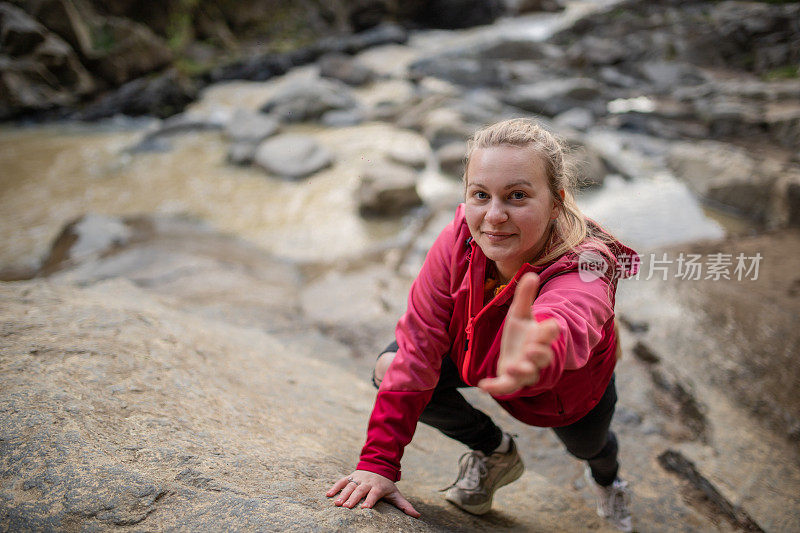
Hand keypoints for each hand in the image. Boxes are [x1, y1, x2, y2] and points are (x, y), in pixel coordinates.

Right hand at [326, 470, 419, 517]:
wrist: (378, 465)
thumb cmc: (386, 484)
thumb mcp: (395, 493)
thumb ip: (404, 505)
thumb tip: (417, 516)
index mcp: (378, 486)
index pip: (374, 493)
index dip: (370, 500)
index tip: (365, 508)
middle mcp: (367, 482)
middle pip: (360, 490)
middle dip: (353, 498)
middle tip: (346, 507)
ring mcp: (358, 478)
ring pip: (350, 486)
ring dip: (342, 495)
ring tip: (336, 504)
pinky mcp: (351, 476)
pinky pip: (341, 481)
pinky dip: (335, 487)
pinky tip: (328, 495)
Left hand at [478, 273, 559, 395]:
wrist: (515, 354)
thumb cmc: (521, 333)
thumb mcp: (519, 313)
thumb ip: (525, 296)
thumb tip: (530, 273)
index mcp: (540, 337)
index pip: (550, 333)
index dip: (550, 330)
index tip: (551, 324)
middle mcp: (535, 355)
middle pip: (543, 356)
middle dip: (539, 353)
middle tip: (532, 349)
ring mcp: (525, 369)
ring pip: (529, 374)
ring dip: (522, 371)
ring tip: (513, 366)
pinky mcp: (511, 381)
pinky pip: (507, 387)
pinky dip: (496, 388)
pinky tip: (483, 385)